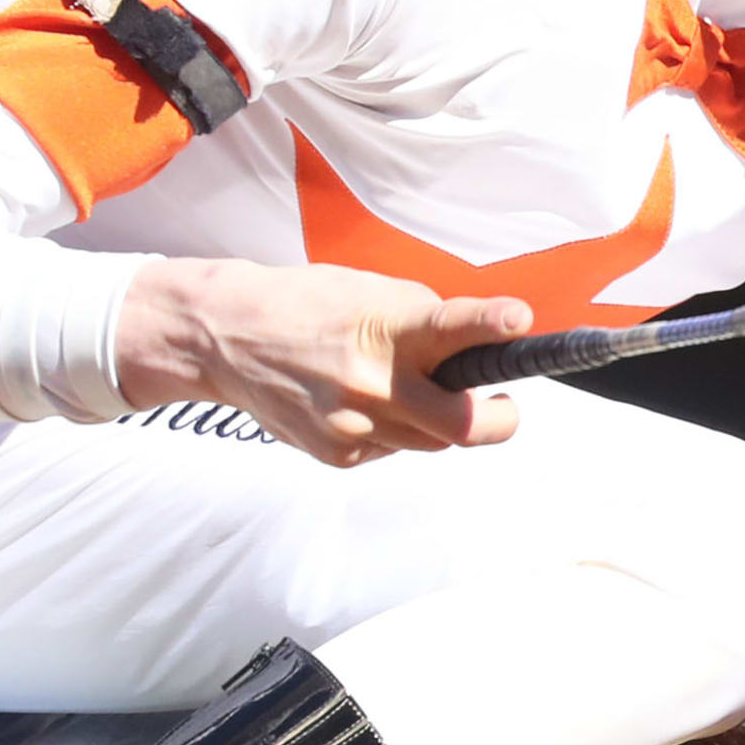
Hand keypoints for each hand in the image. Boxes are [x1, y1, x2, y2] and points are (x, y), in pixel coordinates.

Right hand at [115, 258, 529, 467]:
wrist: (225, 338)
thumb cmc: (307, 305)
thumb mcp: (371, 291)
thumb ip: (429, 320)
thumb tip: (477, 346)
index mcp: (386, 330)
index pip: (449, 329)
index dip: (489, 325)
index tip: (519, 321)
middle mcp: (373, 383)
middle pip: (464, 426)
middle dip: (498, 420)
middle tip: (503, 407)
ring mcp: (354, 425)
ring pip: (430, 441)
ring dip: (438, 421)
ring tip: (416, 392)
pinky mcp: (337, 453)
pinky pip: (392, 450)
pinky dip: (394, 431)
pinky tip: (366, 404)